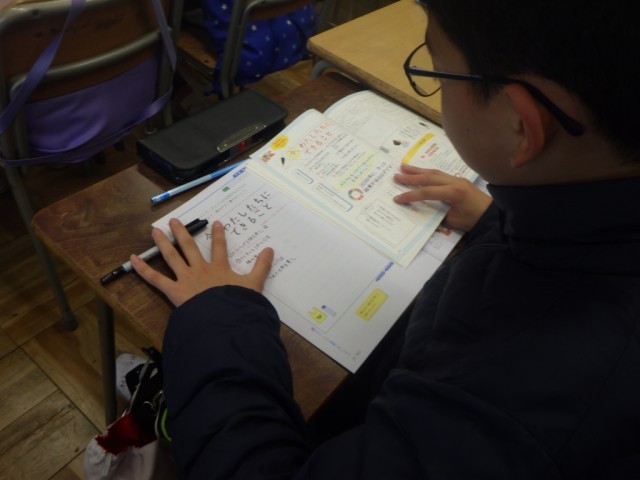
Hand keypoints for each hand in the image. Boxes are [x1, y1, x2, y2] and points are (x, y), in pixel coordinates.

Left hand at [131, 219, 273, 306]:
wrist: (225, 317)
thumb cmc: (238, 304)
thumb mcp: (254, 285)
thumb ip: (261, 267)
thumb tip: (271, 249)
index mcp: (219, 269)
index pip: (219, 248)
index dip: (219, 235)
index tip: (217, 223)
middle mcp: (201, 269)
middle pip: (189, 247)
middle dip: (181, 233)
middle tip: (173, 221)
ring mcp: (186, 278)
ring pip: (171, 257)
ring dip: (162, 243)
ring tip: (154, 230)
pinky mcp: (175, 291)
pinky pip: (156, 279)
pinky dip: (143, 270)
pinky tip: (132, 259)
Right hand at [393, 164, 491, 230]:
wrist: (492, 215)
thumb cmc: (474, 220)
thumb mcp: (453, 221)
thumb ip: (438, 212)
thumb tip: (424, 208)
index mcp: (454, 193)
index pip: (427, 192)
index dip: (411, 195)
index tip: (398, 198)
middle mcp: (455, 182)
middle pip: (429, 177)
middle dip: (411, 176)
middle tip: (396, 175)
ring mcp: (457, 179)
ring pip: (434, 172)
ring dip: (418, 170)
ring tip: (403, 166)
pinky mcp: (459, 180)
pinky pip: (440, 174)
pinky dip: (427, 172)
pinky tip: (420, 172)